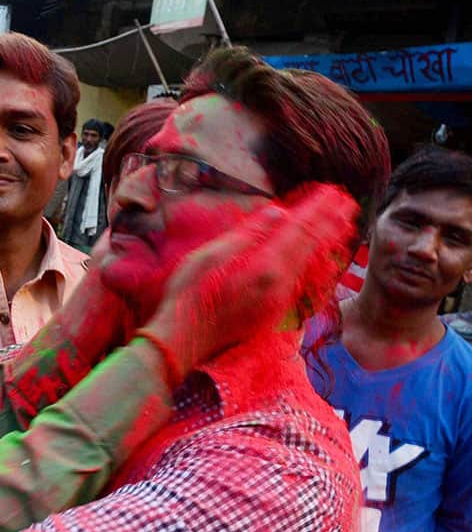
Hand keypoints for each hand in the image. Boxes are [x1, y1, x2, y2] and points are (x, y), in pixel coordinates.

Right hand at [145, 184, 357, 374]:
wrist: (184, 339)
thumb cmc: (189, 295)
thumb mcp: (210, 255)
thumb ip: (248, 234)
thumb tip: (279, 213)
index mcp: (265, 266)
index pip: (299, 230)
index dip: (316, 209)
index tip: (331, 191)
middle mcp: (280, 284)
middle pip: (312, 247)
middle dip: (329, 223)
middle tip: (346, 203)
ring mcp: (279, 300)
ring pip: (311, 264)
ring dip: (326, 242)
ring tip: (342, 226)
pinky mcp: (273, 311)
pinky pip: (303, 279)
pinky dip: (315, 262)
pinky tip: (317, 257)